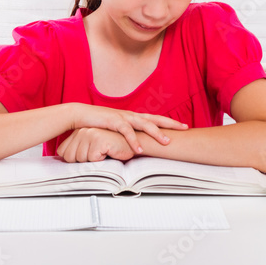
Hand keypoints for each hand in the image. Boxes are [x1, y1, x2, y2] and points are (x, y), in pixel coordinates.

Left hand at [57, 127, 134, 162]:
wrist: (136, 140)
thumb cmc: (116, 146)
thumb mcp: (94, 147)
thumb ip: (80, 151)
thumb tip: (67, 160)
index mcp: (79, 133)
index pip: (63, 153)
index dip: (75, 160)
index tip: (88, 157)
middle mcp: (82, 132)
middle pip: (69, 158)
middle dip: (83, 162)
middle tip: (98, 156)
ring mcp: (89, 134)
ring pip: (80, 159)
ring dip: (93, 162)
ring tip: (104, 154)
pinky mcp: (99, 138)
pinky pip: (92, 158)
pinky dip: (101, 160)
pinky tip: (109, 153)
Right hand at [68, 104, 188, 154]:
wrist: (80, 114)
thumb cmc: (99, 123)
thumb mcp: (116, 130)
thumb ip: (127, 135)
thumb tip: (138, 146)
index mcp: (134, 117)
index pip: (156, 119)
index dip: (170, 122)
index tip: (183, 126)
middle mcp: (131, 115)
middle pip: (156, 118)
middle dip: (171, 124)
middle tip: (185, 128)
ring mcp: (123, 117)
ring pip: (144, 124)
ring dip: (156, 133)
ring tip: (167, 142)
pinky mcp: (113, 121)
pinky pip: (126, 131)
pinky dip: (133, 140)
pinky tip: (139, 149)